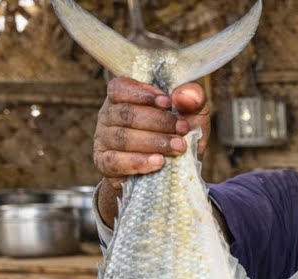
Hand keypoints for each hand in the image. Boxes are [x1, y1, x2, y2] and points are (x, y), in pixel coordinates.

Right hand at [93, 78, 210, 223]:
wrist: (176, 171)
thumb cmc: (178, 135)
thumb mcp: (192, 114)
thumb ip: (193, 98)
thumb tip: (183, 95)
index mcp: (123, 98)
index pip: (119, 88)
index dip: (142, 94)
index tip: (168, 103)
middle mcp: (108, 116)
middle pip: (126, 114)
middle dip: (158, 121)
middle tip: (183, 129)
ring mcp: (104, 140)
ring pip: (122, 137)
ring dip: (153, 141)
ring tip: (178, 146)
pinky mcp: (106, 164)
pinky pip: (115, 162)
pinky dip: (138, 162)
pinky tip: (158, 161)